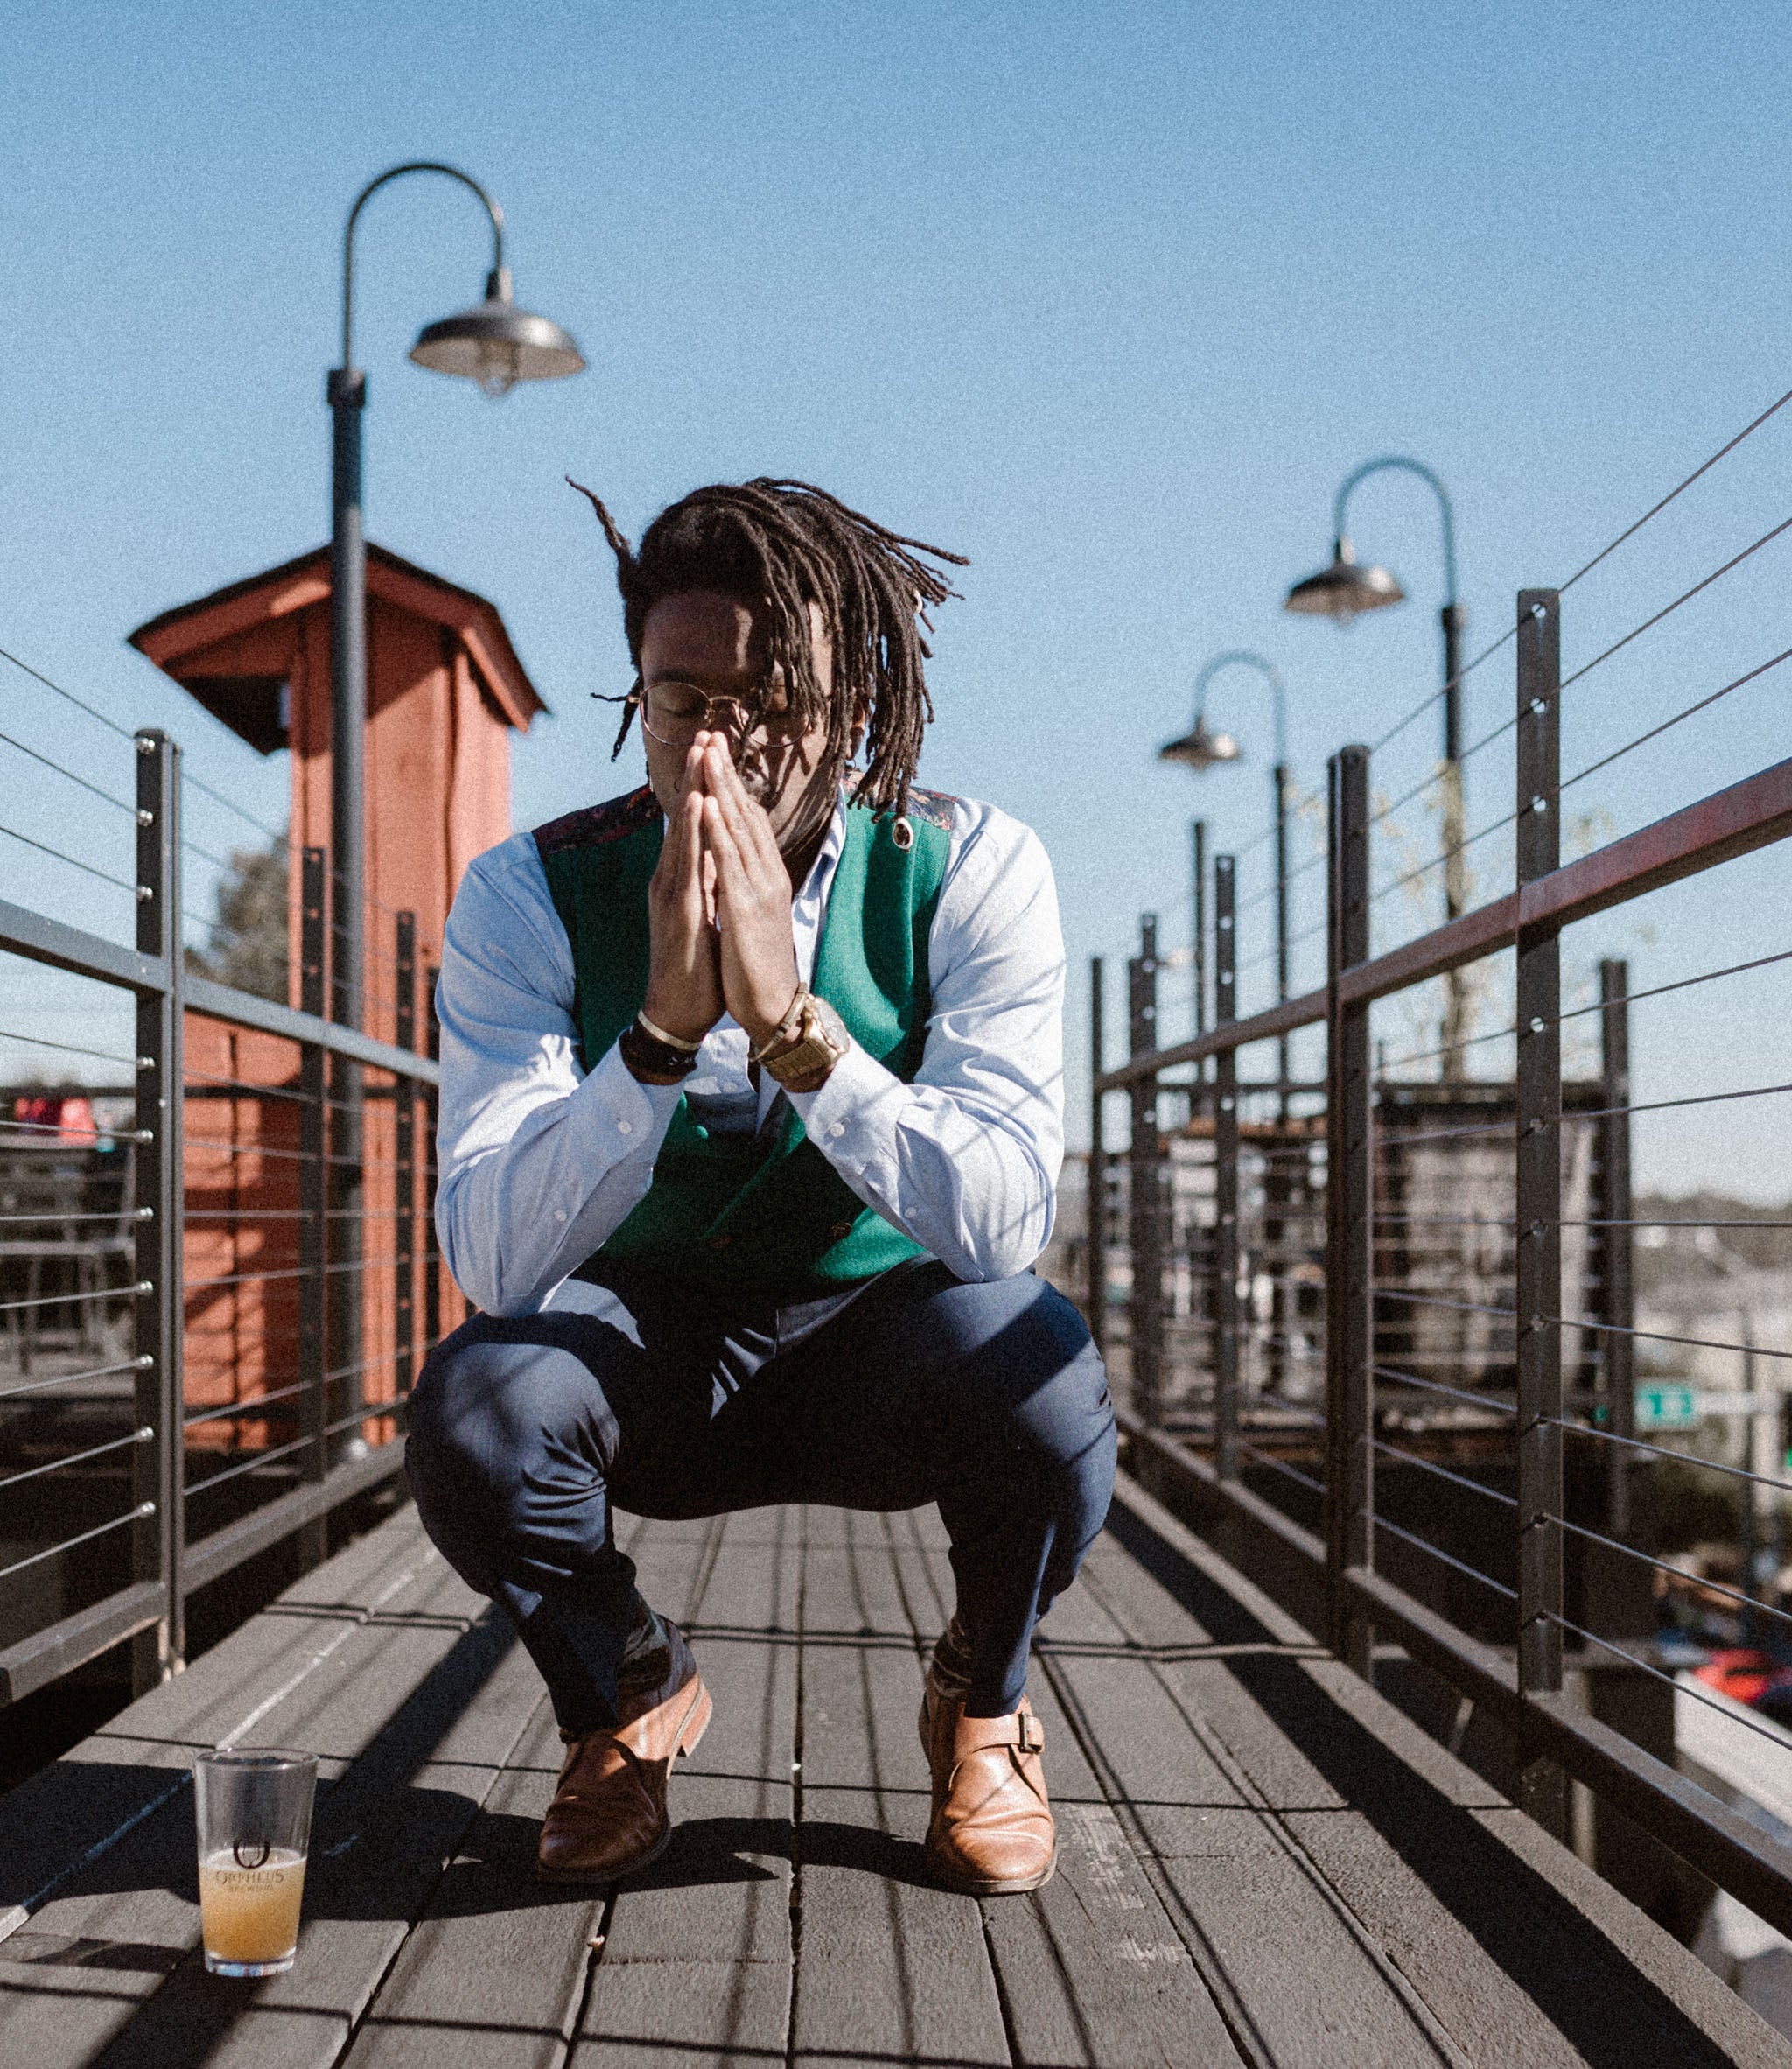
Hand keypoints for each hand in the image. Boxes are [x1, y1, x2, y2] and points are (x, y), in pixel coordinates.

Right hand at [641, 744, 723, 1044]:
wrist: (677, 1011)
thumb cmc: (694, 964)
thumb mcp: (704, 911)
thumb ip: (706, 879)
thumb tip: (717, 851)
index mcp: (681, 878)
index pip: (692, 823)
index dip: (702, 785)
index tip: (714, 749)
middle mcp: (671, 877)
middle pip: (683, 818)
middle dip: (695, 774)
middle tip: (706, 732)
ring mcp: (671, 891)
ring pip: (682, 830)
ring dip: (691, 787)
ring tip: (700, 750)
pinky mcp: (678, 910)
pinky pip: (686, 862)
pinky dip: (691, 830)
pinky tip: (697, 802)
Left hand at [699, 735, 800, 1048]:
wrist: (772, 1007)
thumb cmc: (756, 967)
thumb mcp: (749, 917)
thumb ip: (741, 885)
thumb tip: (729, 861)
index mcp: (764, 877)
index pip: (747, 821)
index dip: (732, 786)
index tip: (717, 753)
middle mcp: (765, 876)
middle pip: (744, 814)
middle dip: (726, 773)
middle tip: (712, 734)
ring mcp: (757, 889)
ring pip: (737, 828)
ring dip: (721, 789)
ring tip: (708, 753)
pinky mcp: (745, 908)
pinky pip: (728, 862)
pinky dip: (716, 830)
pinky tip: (705, 804)